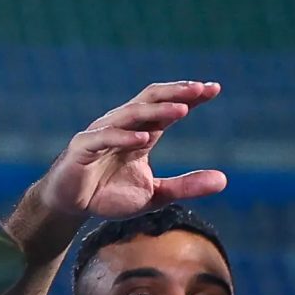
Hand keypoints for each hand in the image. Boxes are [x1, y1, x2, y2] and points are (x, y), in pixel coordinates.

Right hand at [38, 82, 227, 220]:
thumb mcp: (155, 195)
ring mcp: (101, 134)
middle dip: (176, 92)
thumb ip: (186, 186)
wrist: (70, 206)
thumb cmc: (110, 195)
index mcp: (141, 132)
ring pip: (130, 114)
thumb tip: (224, 180)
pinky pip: (104, 137)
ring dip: (156, 111)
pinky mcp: (82, 148)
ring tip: (181, 110)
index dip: (189, 96)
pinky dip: (124, 136)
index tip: (214, 88)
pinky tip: (144, 138)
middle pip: (150, 99)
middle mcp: (122, 126)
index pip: (167, 106)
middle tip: (201, 89)